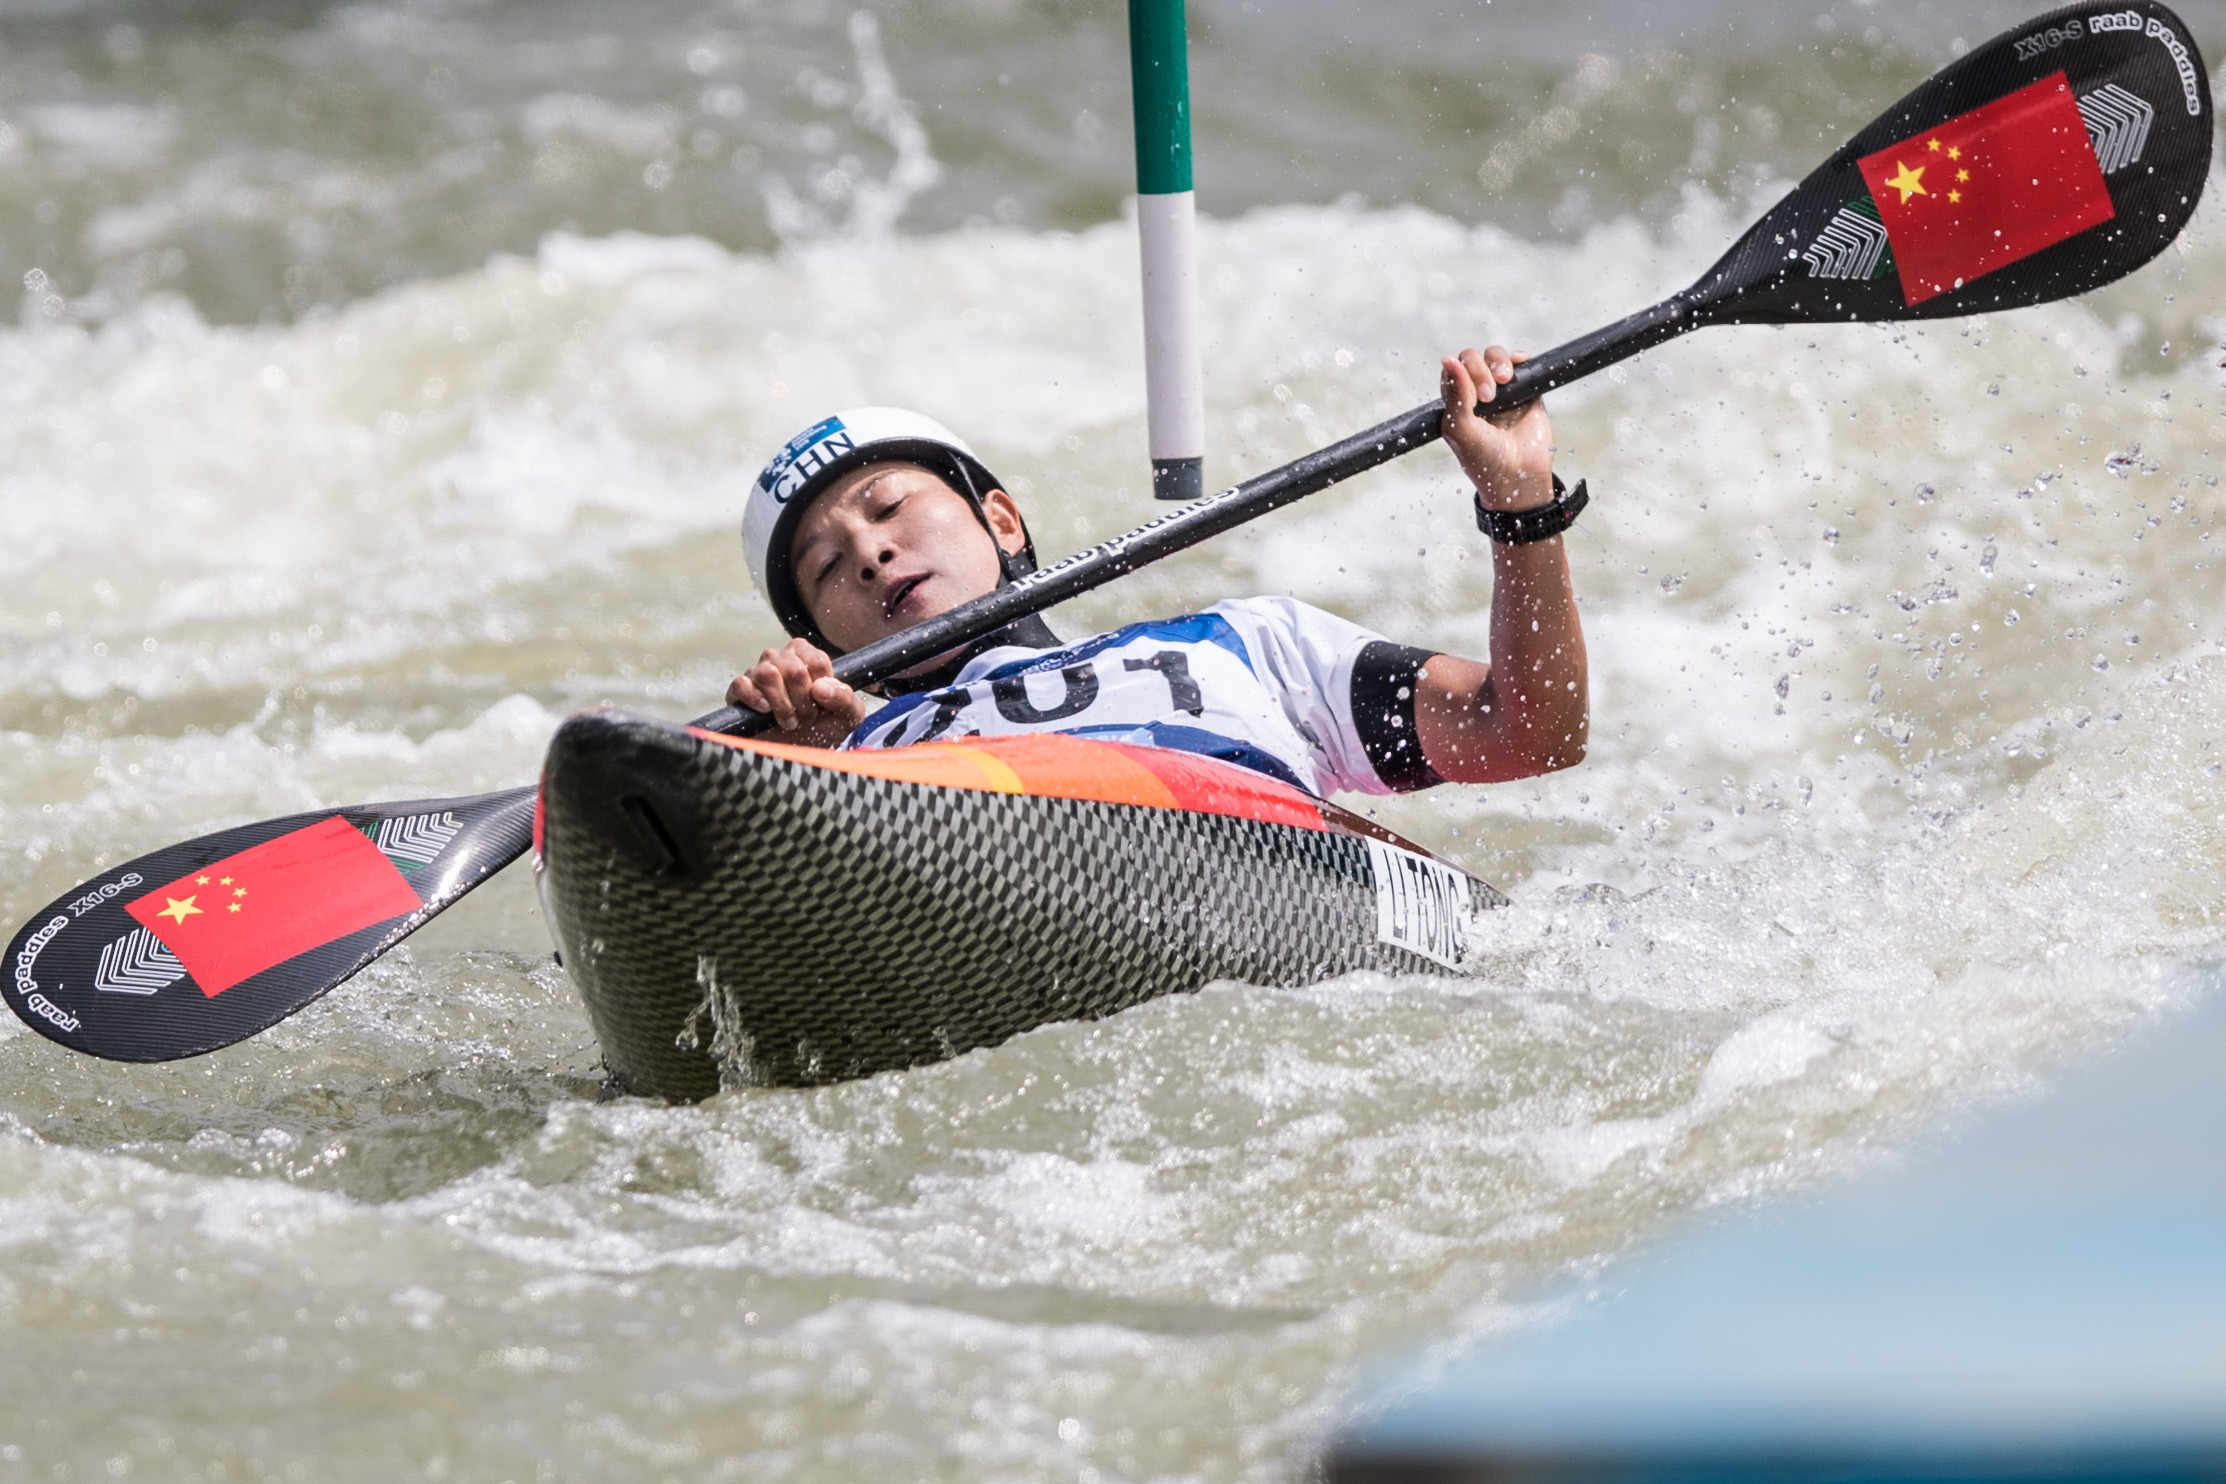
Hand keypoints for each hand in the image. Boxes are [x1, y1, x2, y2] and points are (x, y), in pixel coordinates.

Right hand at [726, 638, 867, 741]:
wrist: (796, 751)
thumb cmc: (822, 727)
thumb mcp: (847, 716)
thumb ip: (845, 698)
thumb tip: (820, 688)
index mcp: (807, 655)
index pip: (816, 661)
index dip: (821, 690)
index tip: (821, 706)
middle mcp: (781, 657)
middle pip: (794, 670)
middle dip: (803, 702)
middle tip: (805, 718)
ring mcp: (757, 671)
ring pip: (768, 675)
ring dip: (782, 705)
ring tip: (788, 721)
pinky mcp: (738, 689)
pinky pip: (741, 684)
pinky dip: (754, 699)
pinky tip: (765, 711)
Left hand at [1441, 345, 1555, 511]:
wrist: (1518, 476)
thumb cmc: (1484, 460)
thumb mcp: (1461, 429)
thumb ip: (1455, 395)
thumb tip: (1446, 358)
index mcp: (1456, 403)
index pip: (1452, 370)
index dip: (1459, 373)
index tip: (1471, 398)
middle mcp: (1477, 394)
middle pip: (1472, 358)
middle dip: (1479, 370)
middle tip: (1488, 398)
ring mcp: (1503, 391)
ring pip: (1495, 356)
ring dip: (1498, 361)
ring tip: (1504, 380)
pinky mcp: (1526, 390)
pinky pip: (1521, 362)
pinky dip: (1518, 359)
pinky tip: (1518, 369)